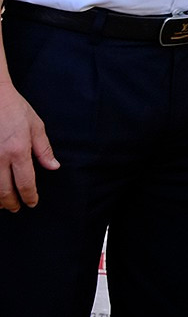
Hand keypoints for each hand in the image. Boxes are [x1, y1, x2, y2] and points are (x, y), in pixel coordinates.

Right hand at [0, 83, 57, 210]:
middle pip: (4, 190)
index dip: (29, 196)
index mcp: (18, 151)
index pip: (26, 182)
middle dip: (11, 202)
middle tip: (16, 208)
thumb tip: (53, 167)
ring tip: (3, 204)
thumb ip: (44, 149)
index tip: (32, 202)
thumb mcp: (36, 126)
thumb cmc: (14, 109)